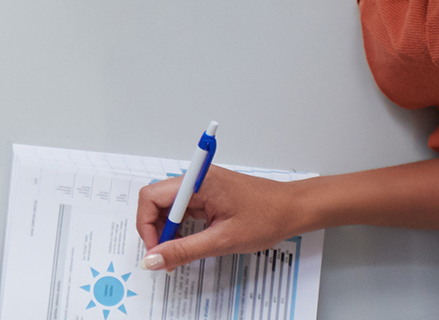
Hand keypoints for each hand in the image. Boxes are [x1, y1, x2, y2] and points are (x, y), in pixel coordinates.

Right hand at [134, 166, 305, 271]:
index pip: (151, 197)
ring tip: (179, 254)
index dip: (146, 226)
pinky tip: (190, 243)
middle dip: (155, 230)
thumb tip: (154, 258)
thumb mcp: (222, 240)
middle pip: (156, 201)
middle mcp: (195, 179)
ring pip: (168, 207)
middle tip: (167, 257)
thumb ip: (185, 250)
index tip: (156, 252)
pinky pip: (183, 209)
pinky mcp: (207, 194)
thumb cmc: (265, 218)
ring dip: (168, 231)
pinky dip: (181, 228)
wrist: (292, 209)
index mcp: (197, 182)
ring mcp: (201, 185)